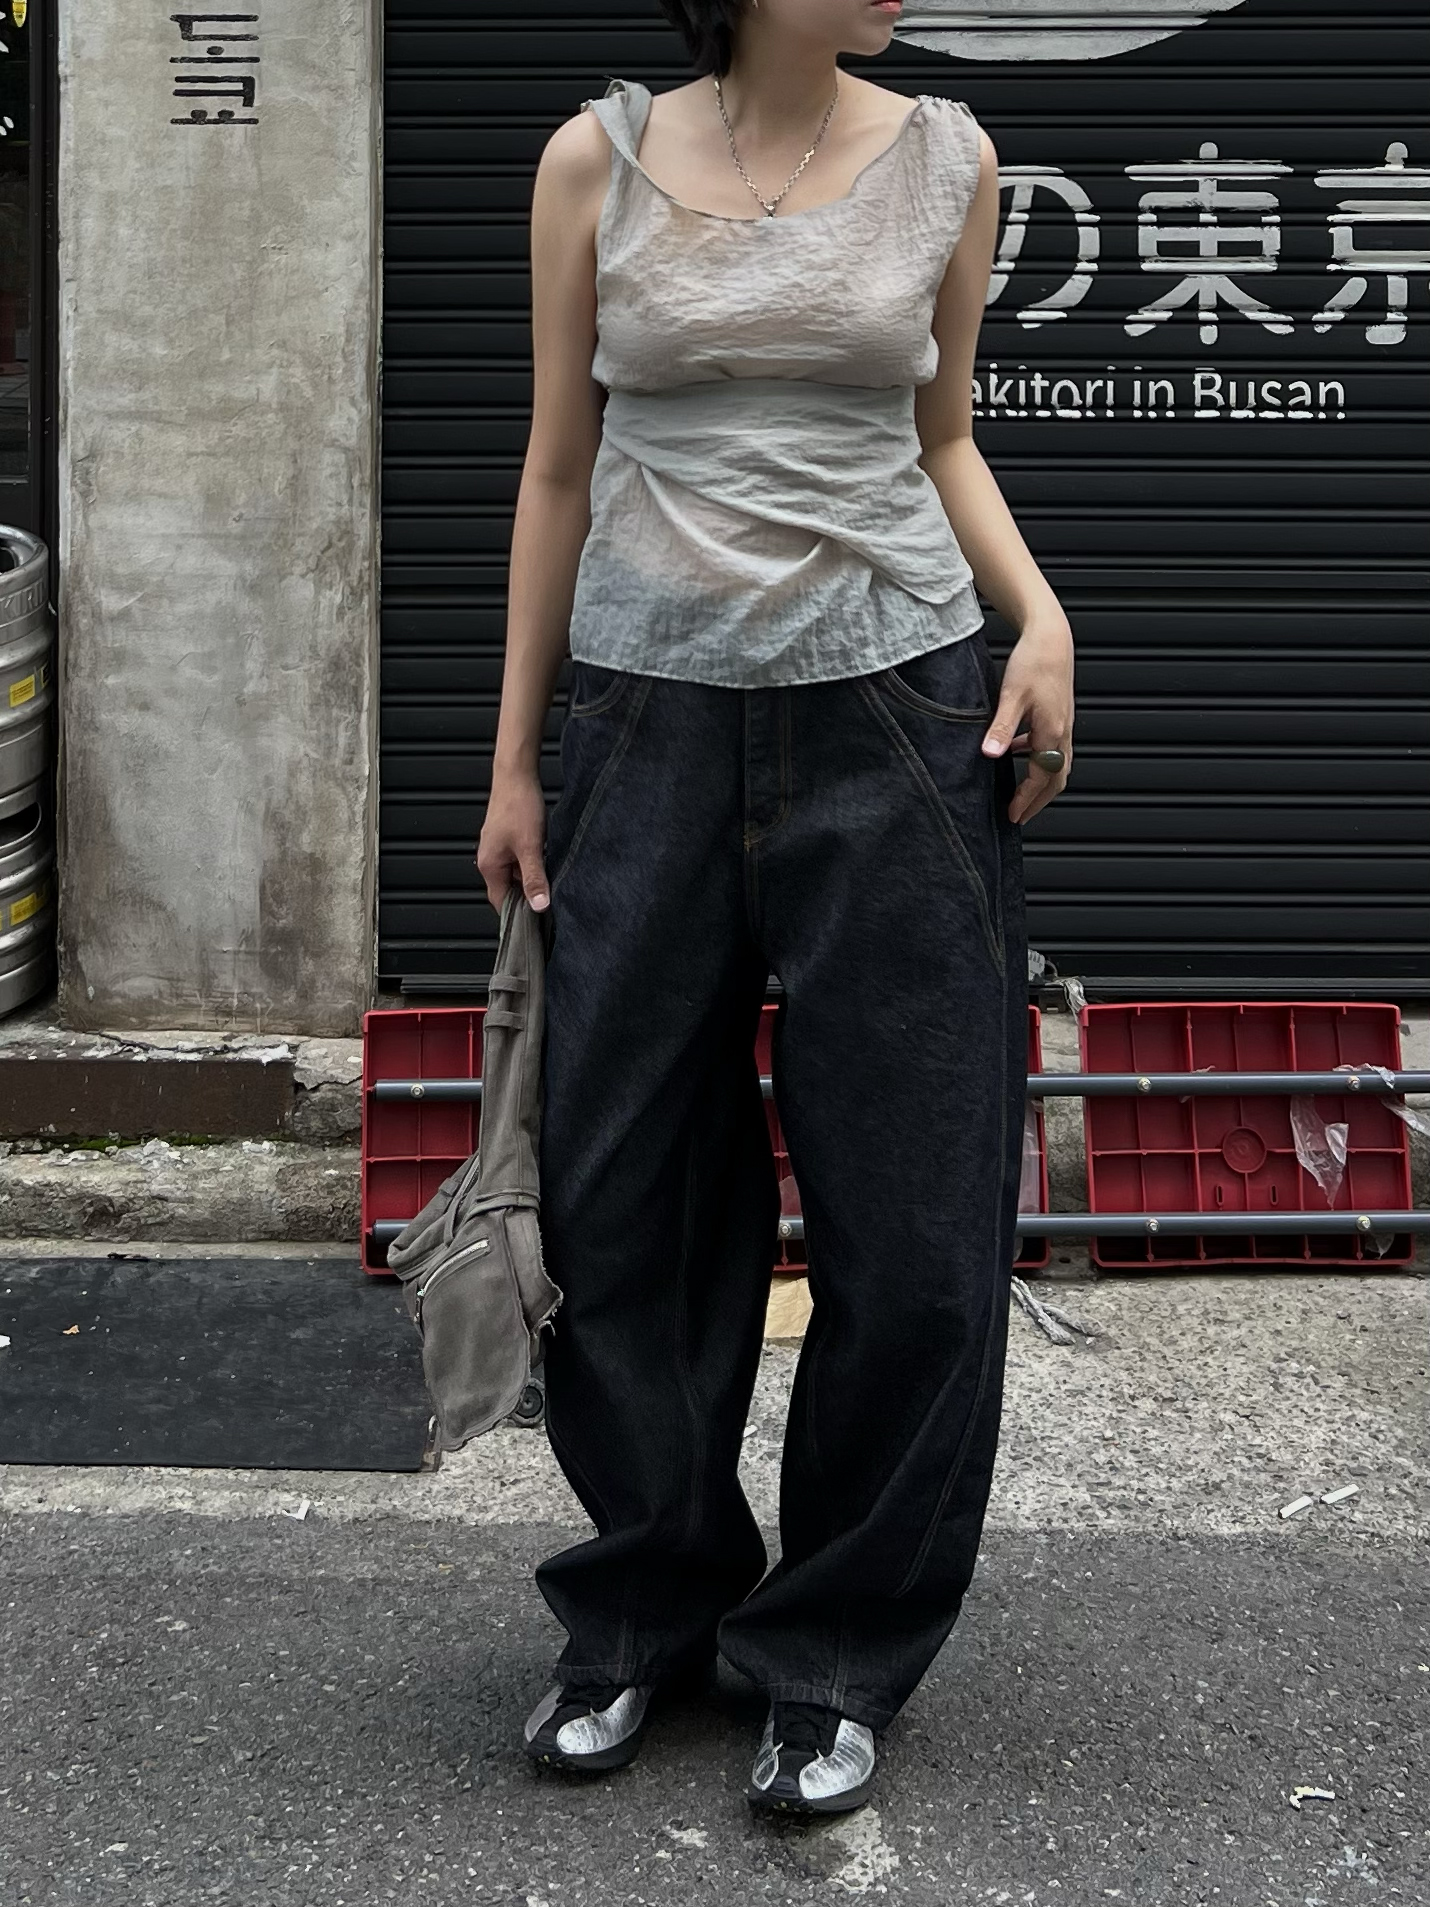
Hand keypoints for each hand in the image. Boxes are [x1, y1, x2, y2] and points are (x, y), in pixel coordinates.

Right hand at [476, 765, 549, 911]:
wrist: (517, 774)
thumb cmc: (518, 805)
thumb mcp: (530, 847)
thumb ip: (534, 878)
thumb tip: (539, 905)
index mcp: (489, 866)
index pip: (501, 903)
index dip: (520, 914)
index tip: (539, 922)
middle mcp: (490, 859)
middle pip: (509, 890)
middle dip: (529, 897)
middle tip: (551, 901)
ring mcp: (499, 848)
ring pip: (517, 875)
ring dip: (533, 879)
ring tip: (552, 880)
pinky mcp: (509, 838)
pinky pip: (521, 861)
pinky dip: (534, 864)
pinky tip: (548, 861)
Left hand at [980, 621, 1074, 824]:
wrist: (1051, 637)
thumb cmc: (1034, 661)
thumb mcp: (1012, 697)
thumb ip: (1002, 729)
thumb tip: (990, 755)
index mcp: (1052, 732)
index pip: (1040, 778)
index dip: (1026, 800)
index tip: (1012, 815)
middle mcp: (1062, 732)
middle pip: (1056, 779)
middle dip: (1038, 801)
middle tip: (1021, 815)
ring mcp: (1063, 724)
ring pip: (1056, 764)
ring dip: (1040, 783)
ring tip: (1021, 793)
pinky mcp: (1058, 715)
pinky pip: (1050, 747)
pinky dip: (1037, 759)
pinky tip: (1018, 751)